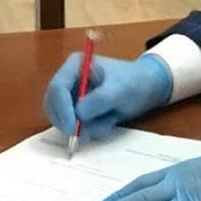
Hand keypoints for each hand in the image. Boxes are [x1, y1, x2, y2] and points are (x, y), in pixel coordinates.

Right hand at [44, 54, 172, 140]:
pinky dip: (89, 131)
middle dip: (67, 122)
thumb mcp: (122, 89)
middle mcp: (70, 81)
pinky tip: (107, 124)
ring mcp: (72, 97)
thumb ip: (100, 99)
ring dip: (82, 128)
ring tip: (106, 123)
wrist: (147, 88)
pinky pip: (75, 127)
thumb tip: (79, 114)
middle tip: (84, 134)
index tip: (72, 126)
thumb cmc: (135, 81)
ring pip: (62, 119)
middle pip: (53, 105)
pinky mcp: (78, 111)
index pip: (57, 88)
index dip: (62, 109)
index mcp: (76, 66)